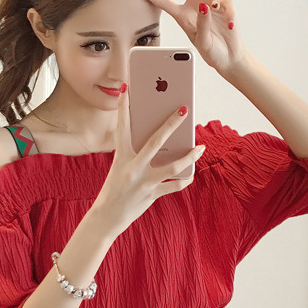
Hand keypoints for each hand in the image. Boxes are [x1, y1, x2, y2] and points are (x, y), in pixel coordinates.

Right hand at [93, 91, 204, 235]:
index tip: (127, 90)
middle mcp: (132, 167)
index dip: (124, 108)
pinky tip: (191, 174)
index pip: (122, 127)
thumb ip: (135, 155)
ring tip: (201, 148)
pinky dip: (184, 180)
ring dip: (189, 156)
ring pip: (172, 166)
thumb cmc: (114, 189)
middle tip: (184, 109)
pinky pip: (173, 186)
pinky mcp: (151, 195)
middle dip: (171, 124)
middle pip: (156, 141)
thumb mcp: (119, 168)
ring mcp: (143, 181)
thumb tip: (159, 143)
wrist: (106, 217)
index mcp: (121, 156)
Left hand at [131, 0, 244, 74]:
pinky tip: (228, 22)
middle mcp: (193, 4)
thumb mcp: (202, 43)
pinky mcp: (224, 4)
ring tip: (215, 8)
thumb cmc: (211, 50)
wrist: (229, 56)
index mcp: (181, 16)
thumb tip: (206, 5)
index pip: (162, 1)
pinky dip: (227, 10)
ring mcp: (209, 2)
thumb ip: (202, 24)